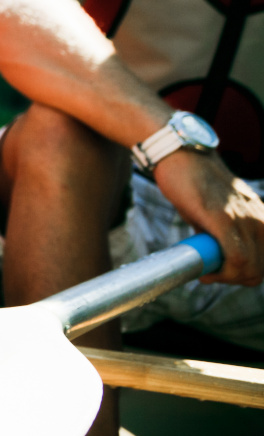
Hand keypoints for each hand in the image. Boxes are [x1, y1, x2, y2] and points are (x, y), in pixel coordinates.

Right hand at [154, 149, 263, 284]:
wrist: (180, 156)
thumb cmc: (195, 183)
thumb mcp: (220, 211)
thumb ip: (226, 232)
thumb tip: (218, 257)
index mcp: (262, 218)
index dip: (245, 275)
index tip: (222, 274)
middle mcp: (260, 220)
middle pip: (260, 269)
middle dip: (235, 279)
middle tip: (211, 275)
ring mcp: (243, 219)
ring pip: (250, 267)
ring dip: (228, 278)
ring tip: (207, 273)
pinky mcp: (223, 218)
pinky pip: (236, 258)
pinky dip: (222, 273)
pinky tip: (205, 273)